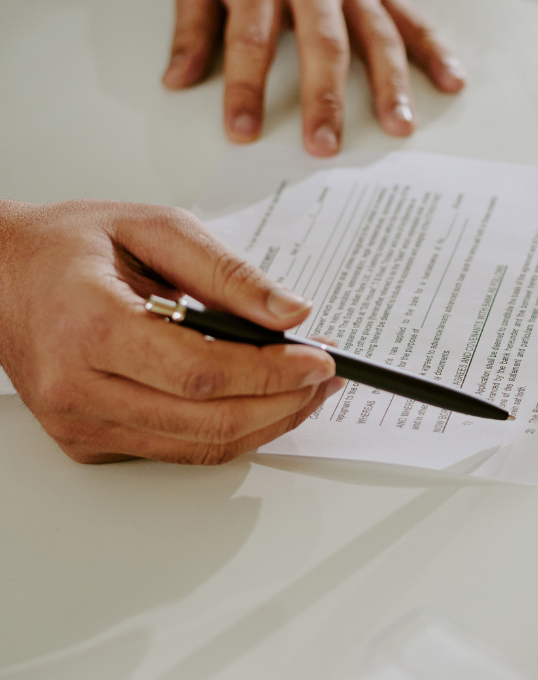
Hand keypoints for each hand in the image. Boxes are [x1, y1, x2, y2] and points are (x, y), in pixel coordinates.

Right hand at [0, 200, 341, 463]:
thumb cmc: (70, 247)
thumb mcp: (154, 229)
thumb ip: (227, 272)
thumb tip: (292, 313)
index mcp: (90, 325)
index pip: (201, 372)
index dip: (271, 373)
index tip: (319, 360)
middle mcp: (77, 386)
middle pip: (207, 420)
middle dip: (283, 404)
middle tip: (325, 377)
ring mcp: (79, 423)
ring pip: (198, 447)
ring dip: (267, 424)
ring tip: (305, 391)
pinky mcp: (88, 441)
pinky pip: (177, 450)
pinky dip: (229, 431)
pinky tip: (260, 403)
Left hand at [162, 0, 465, 154]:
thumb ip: (193, 29)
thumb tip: (177, 81)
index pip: (251, 40)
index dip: (246, 89)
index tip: (243, 132)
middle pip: (322, 44)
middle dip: (324, 97)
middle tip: (323, 144)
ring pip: (377, 36)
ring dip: (391, 84)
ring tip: (399, 126)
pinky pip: (413, 20)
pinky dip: (437, 51)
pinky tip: (453, 81)